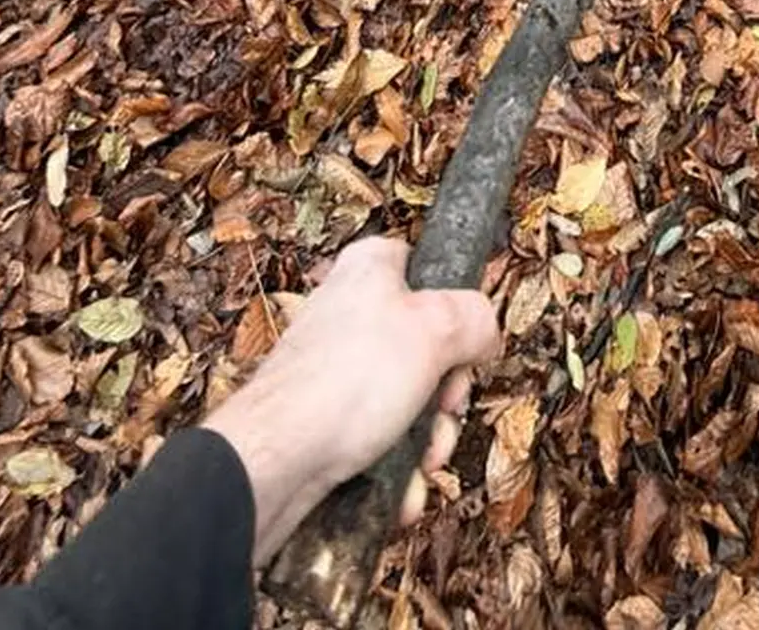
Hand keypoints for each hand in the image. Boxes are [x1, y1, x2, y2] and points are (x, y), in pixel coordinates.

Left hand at [204, 236, 500, 563]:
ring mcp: (334, 372)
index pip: (426, 267)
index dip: (454, 309)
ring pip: (406, 404)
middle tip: (443, 411)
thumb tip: (485, 333)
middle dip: (445, 397)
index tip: (463, 345)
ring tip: (421, 464)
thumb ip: (476, 318)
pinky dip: (396, 470)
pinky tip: (400, 492)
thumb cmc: (345, 383)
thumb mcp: (435, 329)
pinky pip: (377, 443)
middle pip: (425, 349)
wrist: (273, 464)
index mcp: (369, 270)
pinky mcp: (324, 424)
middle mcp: (348, 314)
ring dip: (427, 442)